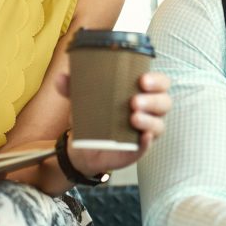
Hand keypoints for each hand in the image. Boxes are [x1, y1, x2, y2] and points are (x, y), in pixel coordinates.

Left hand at [54, 71, 171, 175]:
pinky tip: (142, 137)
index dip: (157, 81)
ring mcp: (145, 130)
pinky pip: (148, 145)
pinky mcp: (138, 149)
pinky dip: (147, 141)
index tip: (142, 79)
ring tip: (132, 117)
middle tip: (134, 100)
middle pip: (164, 103)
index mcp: (141, 93)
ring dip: (149, 120)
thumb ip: (73, 87)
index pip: (160, 84)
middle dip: (153, 100)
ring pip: (159, 124)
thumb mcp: (82, 98)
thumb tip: (61, 77)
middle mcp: (149, 111)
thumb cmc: (92, 115)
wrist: (83, 146)